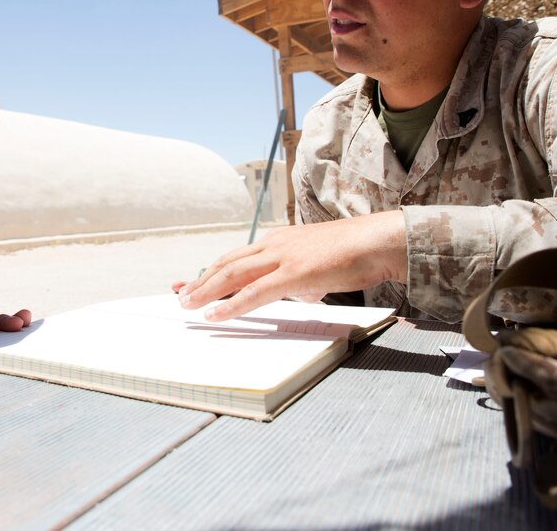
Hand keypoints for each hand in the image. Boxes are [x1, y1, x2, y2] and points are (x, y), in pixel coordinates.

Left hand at [176, 211, 406, 321]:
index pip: (237, 255)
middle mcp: (275, 245)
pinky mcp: (294, 273)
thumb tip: (304, 292)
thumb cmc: (356, 253)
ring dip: (206, 290)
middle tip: (178, 294)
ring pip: (233, 274)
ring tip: (186, 304)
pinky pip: (255, 292)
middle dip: (200, 279)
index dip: (211, 270)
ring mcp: (283, 257)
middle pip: (227, 263)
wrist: (377, 241)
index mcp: (280, 241)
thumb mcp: (320, 264)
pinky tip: (215, 314)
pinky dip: (231, 304)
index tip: (190, 280)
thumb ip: (305, 277)